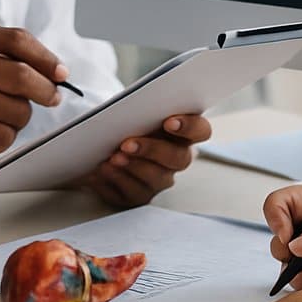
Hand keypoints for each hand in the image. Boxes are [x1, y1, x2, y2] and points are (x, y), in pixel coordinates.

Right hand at [0, 24, 63, 176]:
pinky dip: (4, 139)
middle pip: (21, 75)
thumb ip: (16, 60)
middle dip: (45, 91)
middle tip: (51, 98)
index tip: (61, 74)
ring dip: (19, 120)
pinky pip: (3, 134)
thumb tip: (57, 75)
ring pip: (17, 110)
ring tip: (1, 118)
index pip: (17, 39)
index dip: (46, 58)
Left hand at [79, 114, 212, 206]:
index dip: (190, 128)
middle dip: (152, 150)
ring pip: (156, 179)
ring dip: (133, 167)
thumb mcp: (136, 111)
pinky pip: (132, 193)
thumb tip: (137, 106)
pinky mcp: (138, 195)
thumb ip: (144, 108)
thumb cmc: (125, 122)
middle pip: (178, 159)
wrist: (100, 143)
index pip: (201, 131)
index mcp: (182, 133)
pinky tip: (103, 169)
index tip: (169, 122)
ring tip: (113, 157)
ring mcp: (159, 180)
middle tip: (128, 143)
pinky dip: (116, 179)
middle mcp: (176, 159)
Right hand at [261, 183, 301, 289]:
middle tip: (298, 256)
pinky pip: (292, 277)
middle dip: (281, 245)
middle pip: (273, 231)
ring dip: (290, 264)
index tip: (286, 236)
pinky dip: (299, 281)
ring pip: (280, 255)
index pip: (277, 202)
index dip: (275, 217)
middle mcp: (301, 224)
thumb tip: (297, 245)